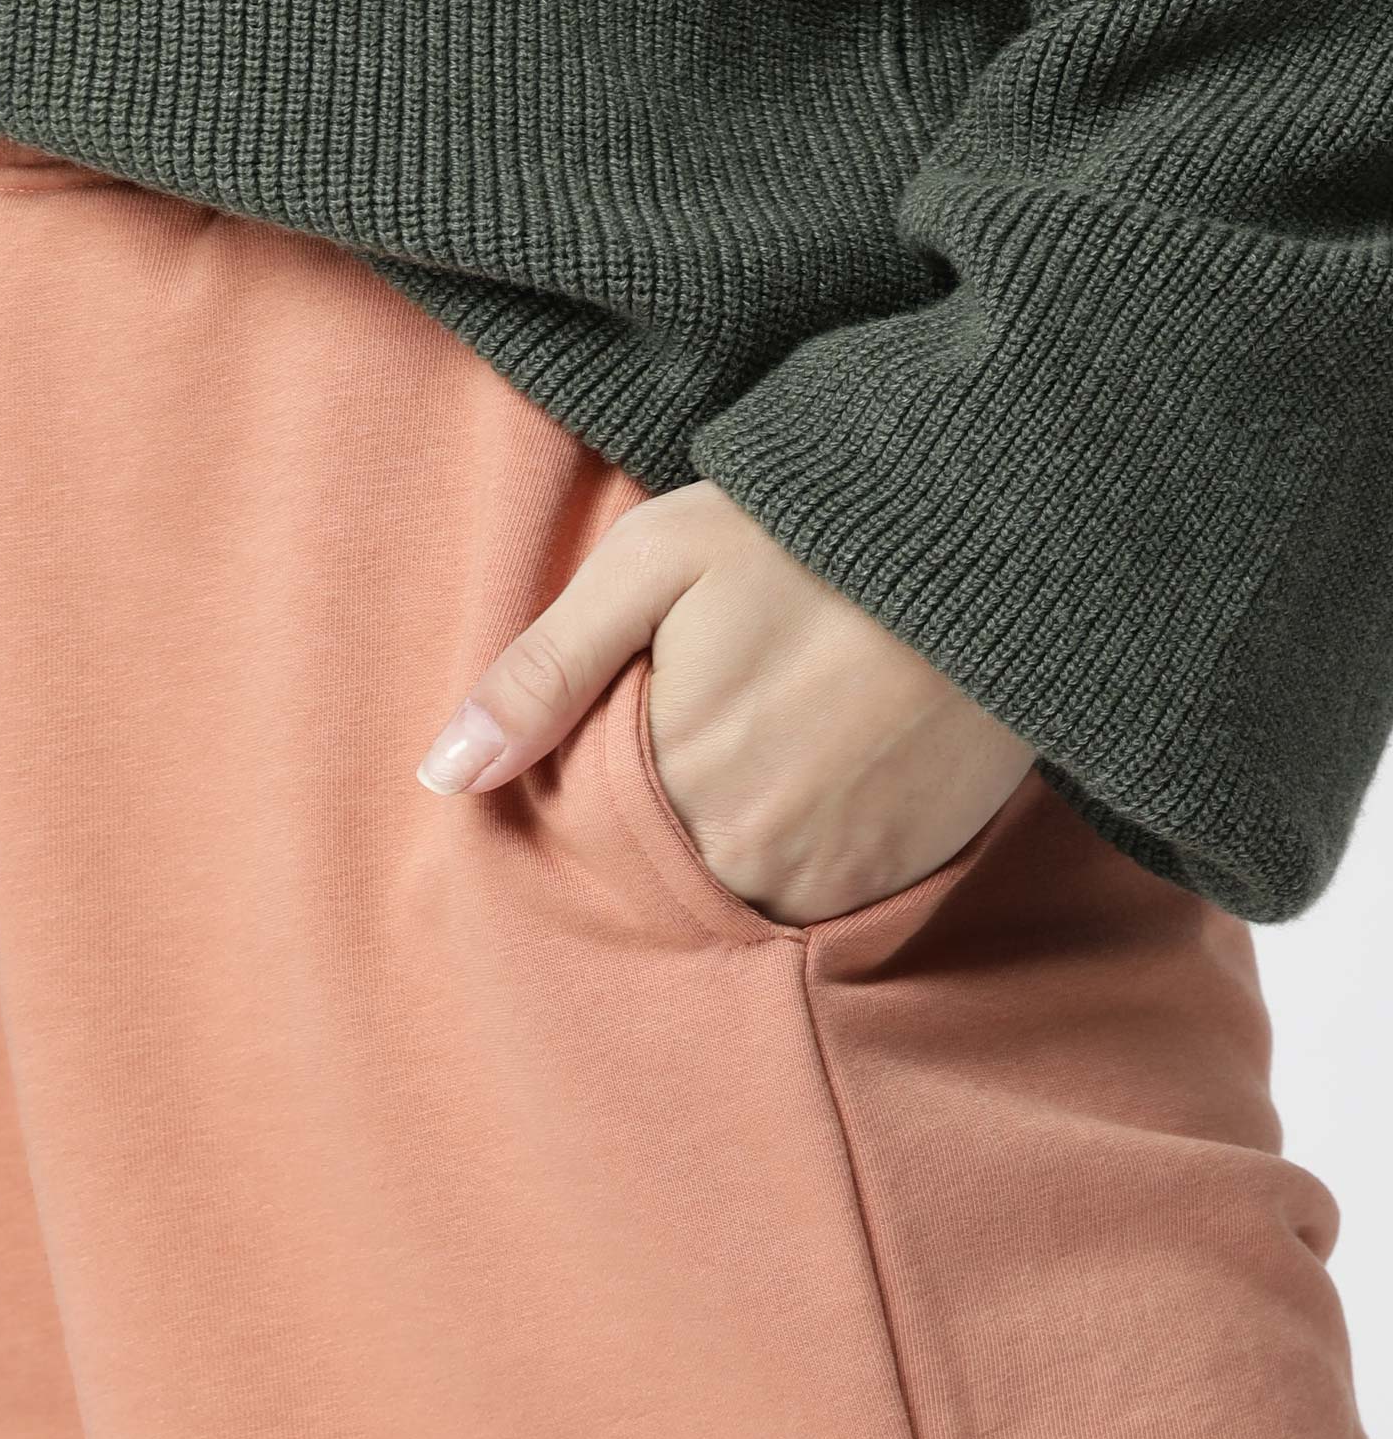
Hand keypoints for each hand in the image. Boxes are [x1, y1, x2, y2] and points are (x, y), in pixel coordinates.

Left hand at [414, 480, 1034, 925]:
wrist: (996, 533)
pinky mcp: (899, 882)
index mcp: (668, 780)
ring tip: (777, 751)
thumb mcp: (652, 566)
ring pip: (739, 897)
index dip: (602, 792)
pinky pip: (821, 905)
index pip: (590, 839)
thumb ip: (542, 676)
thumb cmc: (806, 535)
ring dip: (737, 848)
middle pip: (665, 876)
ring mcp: (828, 879)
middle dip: (669, 824)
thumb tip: (443, 776)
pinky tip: (829, 779)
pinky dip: (809, 861)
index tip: (640, 732)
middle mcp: (743, 854)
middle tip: (723, 727)